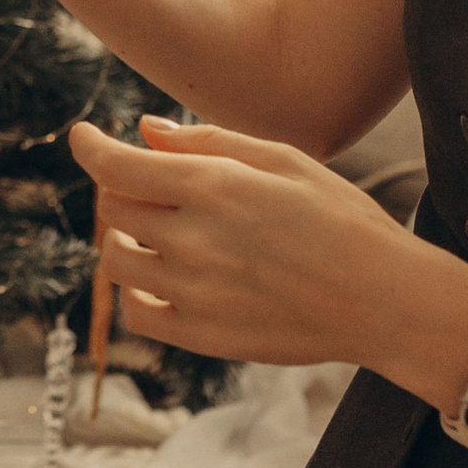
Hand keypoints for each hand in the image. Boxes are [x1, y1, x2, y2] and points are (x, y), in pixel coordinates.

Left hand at [68, 113, 467, 391]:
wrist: (385, 300)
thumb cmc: (341, 219)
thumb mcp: (284, 160)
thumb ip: (208, 143)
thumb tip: (145, 131)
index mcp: (212, 188)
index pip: (115, 167)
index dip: (89, 147)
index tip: (83, 137)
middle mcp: (192, 240)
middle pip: (115, 211)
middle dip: (122, 191)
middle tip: (151, 187)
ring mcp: (193, 293)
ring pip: (117, 262)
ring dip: (125, 242)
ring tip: (159, 235)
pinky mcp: (202, 336)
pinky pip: (139, 314)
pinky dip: (138, 294)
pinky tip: (165, 280)